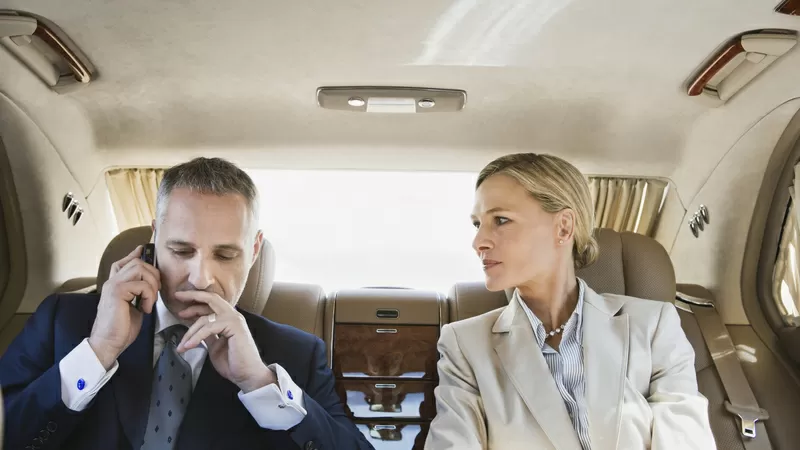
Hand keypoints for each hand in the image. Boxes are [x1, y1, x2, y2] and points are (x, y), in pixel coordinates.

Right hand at [88, 245, 159, 369]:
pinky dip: (150, 297)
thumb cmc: (121, 328)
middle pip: (138, 263)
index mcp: (115, 284)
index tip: (144, 249)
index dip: (135, 254)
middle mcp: (112, 281)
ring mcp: (113, 285)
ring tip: (150, 302)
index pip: (123, 262)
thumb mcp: (134, 306)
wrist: (108, 343)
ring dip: (153, 286)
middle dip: (154, 274)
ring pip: (141, 269)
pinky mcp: (117, 292)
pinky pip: (142, 285)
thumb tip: (152, 284)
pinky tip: (145, 309)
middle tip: (155, 293)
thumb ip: (139, 293)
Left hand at [174, 291, 275, 392]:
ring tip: (181, 346)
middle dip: (192, 296)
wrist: (247, 375)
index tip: (180, 308)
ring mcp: (234, 319)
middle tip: (178, 296)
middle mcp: (233, 316)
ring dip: (190, 332)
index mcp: (229, 319)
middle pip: (211, 298)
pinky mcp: (234, 326)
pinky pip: (209, 328)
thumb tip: (195, 330)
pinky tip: (188, 346)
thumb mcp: (214, 346)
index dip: (195, 304)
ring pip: (205, 317)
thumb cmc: (233, 363)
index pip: (211, 305)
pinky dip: (196, 337)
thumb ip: (207, 335)